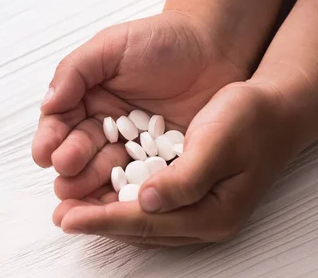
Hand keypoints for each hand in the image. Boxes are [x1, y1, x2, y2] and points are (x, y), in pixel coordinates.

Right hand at [32, 11, 248, 201]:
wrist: (215, 47)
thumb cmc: (161, 40)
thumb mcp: (111, 46)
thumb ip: (75, 71)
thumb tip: (47, 104)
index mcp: (88, 99)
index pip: (61, 123)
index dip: (51, 140)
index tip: (45, 155)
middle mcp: (106, 126)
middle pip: (80, 152)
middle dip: (70, 169)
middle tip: (64, 182)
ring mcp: (134, 147)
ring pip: (107, 171)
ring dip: (91, 187)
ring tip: (81, 201)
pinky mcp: (162, 161)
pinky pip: (142, 180)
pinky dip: (129, 193)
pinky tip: (117, 205)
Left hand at [52, 82, 292, 245]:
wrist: (274, 107)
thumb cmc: (250, 120)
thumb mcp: (218, 143)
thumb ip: (184, 178)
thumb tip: (147, 203)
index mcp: (211, 213)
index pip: (146, 223)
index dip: (104, 220)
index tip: (69, 219)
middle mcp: (202, 218)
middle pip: (139, 227)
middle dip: (97, 221)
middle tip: (61, 217)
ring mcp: (195, 208)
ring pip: (140, 218)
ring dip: (104, 212)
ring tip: (70, 208)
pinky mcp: (188, 192)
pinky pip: (148, 204)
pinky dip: (120, 200)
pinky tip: (99, 191)